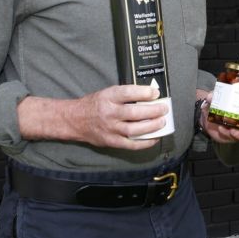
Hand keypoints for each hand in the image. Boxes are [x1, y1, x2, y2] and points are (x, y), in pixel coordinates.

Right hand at [17, 85, 166, 149]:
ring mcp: (110, 129)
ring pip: (134, 130)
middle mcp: (109, 113)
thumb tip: (149, 95)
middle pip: (134, 113)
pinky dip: (144, 142)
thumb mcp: (107, 93)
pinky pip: (131, 144)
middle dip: (153, 111)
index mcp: (108, 97)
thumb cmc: (94, 105)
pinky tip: (154, 138)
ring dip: (151, 127)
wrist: (74, 120)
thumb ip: (125, 94)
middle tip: (164, 109)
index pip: (127, 93)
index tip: (155, 93)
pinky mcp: (110, 141)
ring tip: (162, 122)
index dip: (143, 93)